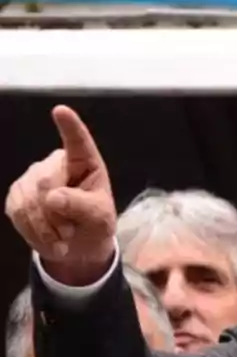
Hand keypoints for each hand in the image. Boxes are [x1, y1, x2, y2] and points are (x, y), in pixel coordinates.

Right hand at [5, 106, 116, 283]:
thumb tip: (52, 197)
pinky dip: (33, 232)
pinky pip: (17, 212)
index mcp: (84, 163)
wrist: (78, 245)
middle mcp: (55, 164)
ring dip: (45, 228)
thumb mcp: (100, 217)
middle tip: (70, 233)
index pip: (77, 142)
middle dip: (56, 214)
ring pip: (28, 200)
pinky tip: (48, 239)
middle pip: (44, 183)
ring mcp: (32, 178)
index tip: (61, 111)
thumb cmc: (95, 222)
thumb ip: (81, 206)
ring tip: (62, 239)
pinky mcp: (17, 195)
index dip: (70, 127)